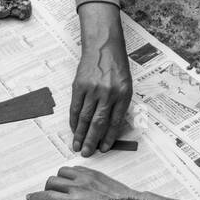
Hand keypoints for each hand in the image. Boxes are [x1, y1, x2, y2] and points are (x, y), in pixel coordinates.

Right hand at [26, 165, 138, 199]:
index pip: (46, 197)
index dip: (36, 197)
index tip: (31, 198)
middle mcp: (77, 188)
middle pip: (51, 182)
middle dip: (47, 189)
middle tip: (50, 196)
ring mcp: (85, 178)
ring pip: (61, 172)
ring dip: (59, 179)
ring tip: (63, 187)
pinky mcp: (94, 172)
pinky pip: (75, 168)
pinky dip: (71, 174)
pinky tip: (75, 181)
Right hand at [71, 3, 131, 155]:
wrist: (103, 46)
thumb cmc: (116, 66)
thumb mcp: (126, 85)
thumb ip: (120, 105)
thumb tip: (110, 128)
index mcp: (123, 95)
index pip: (115, 122)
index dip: (108, 138)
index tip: (103, 149)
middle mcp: (108, 93)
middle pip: (98, 123)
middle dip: (92, 141)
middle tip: (87, 153)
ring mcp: (93, 89)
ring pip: (85, 118)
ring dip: (80, 134)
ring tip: (77, 146)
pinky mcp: (79, 86)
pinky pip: (75, 107)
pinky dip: (73, 121)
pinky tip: (73, 130)